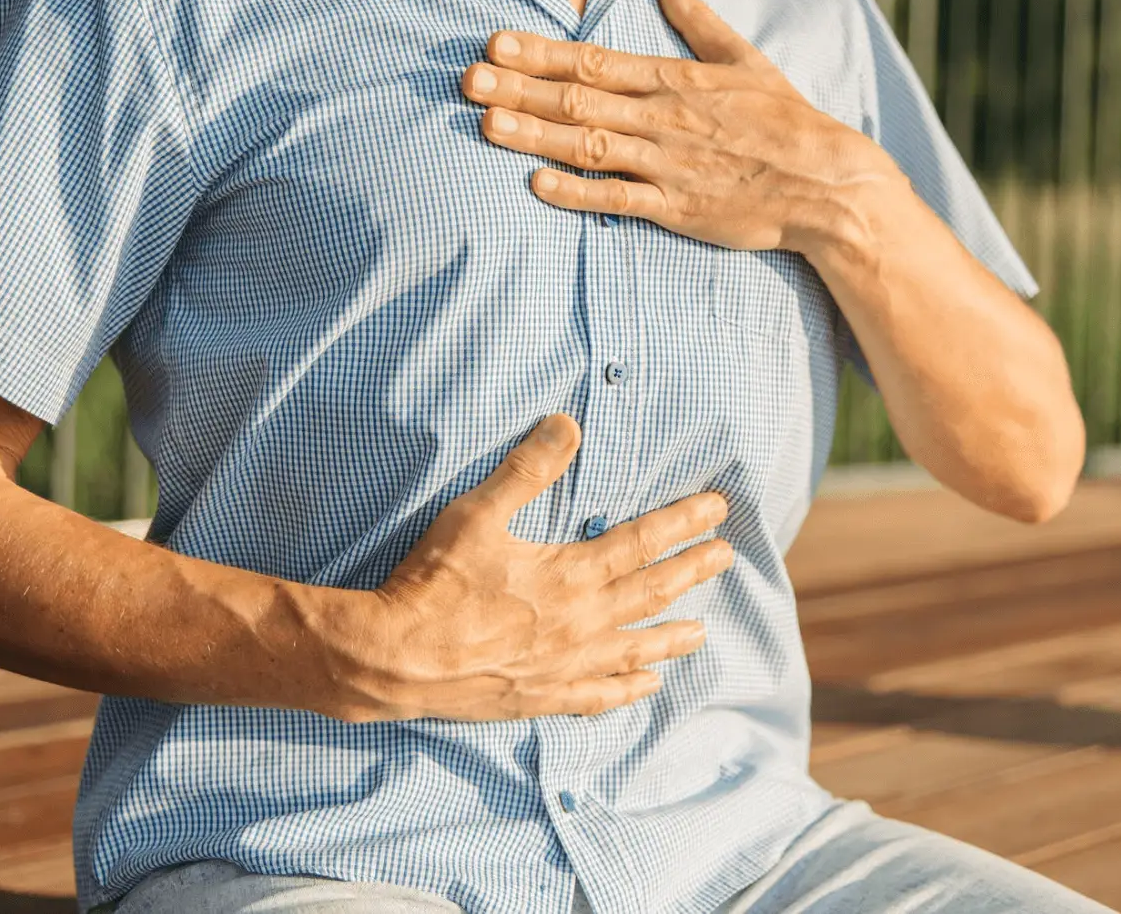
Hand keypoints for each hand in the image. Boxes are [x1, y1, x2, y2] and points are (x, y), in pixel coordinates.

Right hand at [327, 415, 732, 722]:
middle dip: (692, 571)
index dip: (683, 523)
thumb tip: (567, 424)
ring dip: (672, 636)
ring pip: (635, 648)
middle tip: (727, 558)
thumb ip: (527, 469)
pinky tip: (647, 686)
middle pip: (651, 592)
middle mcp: (580, 622)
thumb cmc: (432, 583)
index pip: (643, 542)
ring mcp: (564, 665)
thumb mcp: (476, 513)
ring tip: (703, 632)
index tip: (718, 510)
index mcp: (570, 574)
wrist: (393, 659)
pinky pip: (598, 695)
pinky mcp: (541, 696)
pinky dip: (627, 689)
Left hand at [460, 0, 904, 257]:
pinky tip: (536, 184)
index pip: (595, 61)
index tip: (497, 42)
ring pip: (588, 146)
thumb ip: (699, 19)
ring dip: (533, 135)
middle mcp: (664, 117)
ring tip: (485, 124)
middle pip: (578, 100)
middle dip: (518, 89)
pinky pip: (618, 199)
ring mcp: (668, 164)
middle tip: (467, 79)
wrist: (828, 183)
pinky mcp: (678, 208)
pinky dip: (577, 192)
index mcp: (676, 78)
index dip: (541, 52)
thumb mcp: (746, 59)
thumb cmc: (787, 121)